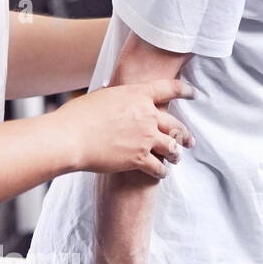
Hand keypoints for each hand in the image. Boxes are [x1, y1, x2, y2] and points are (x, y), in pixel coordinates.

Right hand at [54, 80, 194, 179]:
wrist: (68, 138)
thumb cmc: (76, 116)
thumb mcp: (100, 97)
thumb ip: (115, 98)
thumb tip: (112, 93)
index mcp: (138, 96)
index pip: (170, 89)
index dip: (185, 91)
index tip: (194, 94)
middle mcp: (148, 116)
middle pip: (176, 125)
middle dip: (185, 134)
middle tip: (190, 140)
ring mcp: (146, 138)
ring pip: (172, 147)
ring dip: (176, 154)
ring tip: (177, 158)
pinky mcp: (139, 159)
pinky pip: (159, 168)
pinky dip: (161, 172)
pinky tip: (161, 174)